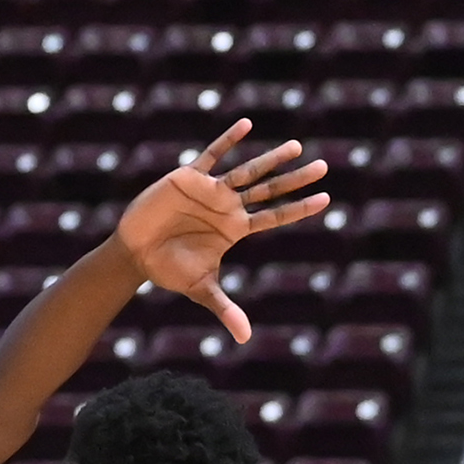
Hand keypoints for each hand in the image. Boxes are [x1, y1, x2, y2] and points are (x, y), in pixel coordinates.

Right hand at [116, 121, 331, 341]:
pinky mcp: (190, 178)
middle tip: (324, 166)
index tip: (327, 199)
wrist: (137, 252)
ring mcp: (211, 191)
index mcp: (236, 229)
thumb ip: (225, 309)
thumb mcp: (202, 290)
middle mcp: (229, 207)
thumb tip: (245, 338)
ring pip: (249, 171)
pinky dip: (229, 141)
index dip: (300, 209)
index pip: (276, 217)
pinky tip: (247, 125)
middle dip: (296, 179)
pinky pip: (213, 155)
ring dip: (272, 159)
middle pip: (270, 190)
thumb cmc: (169, 270)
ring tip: (298, 147)